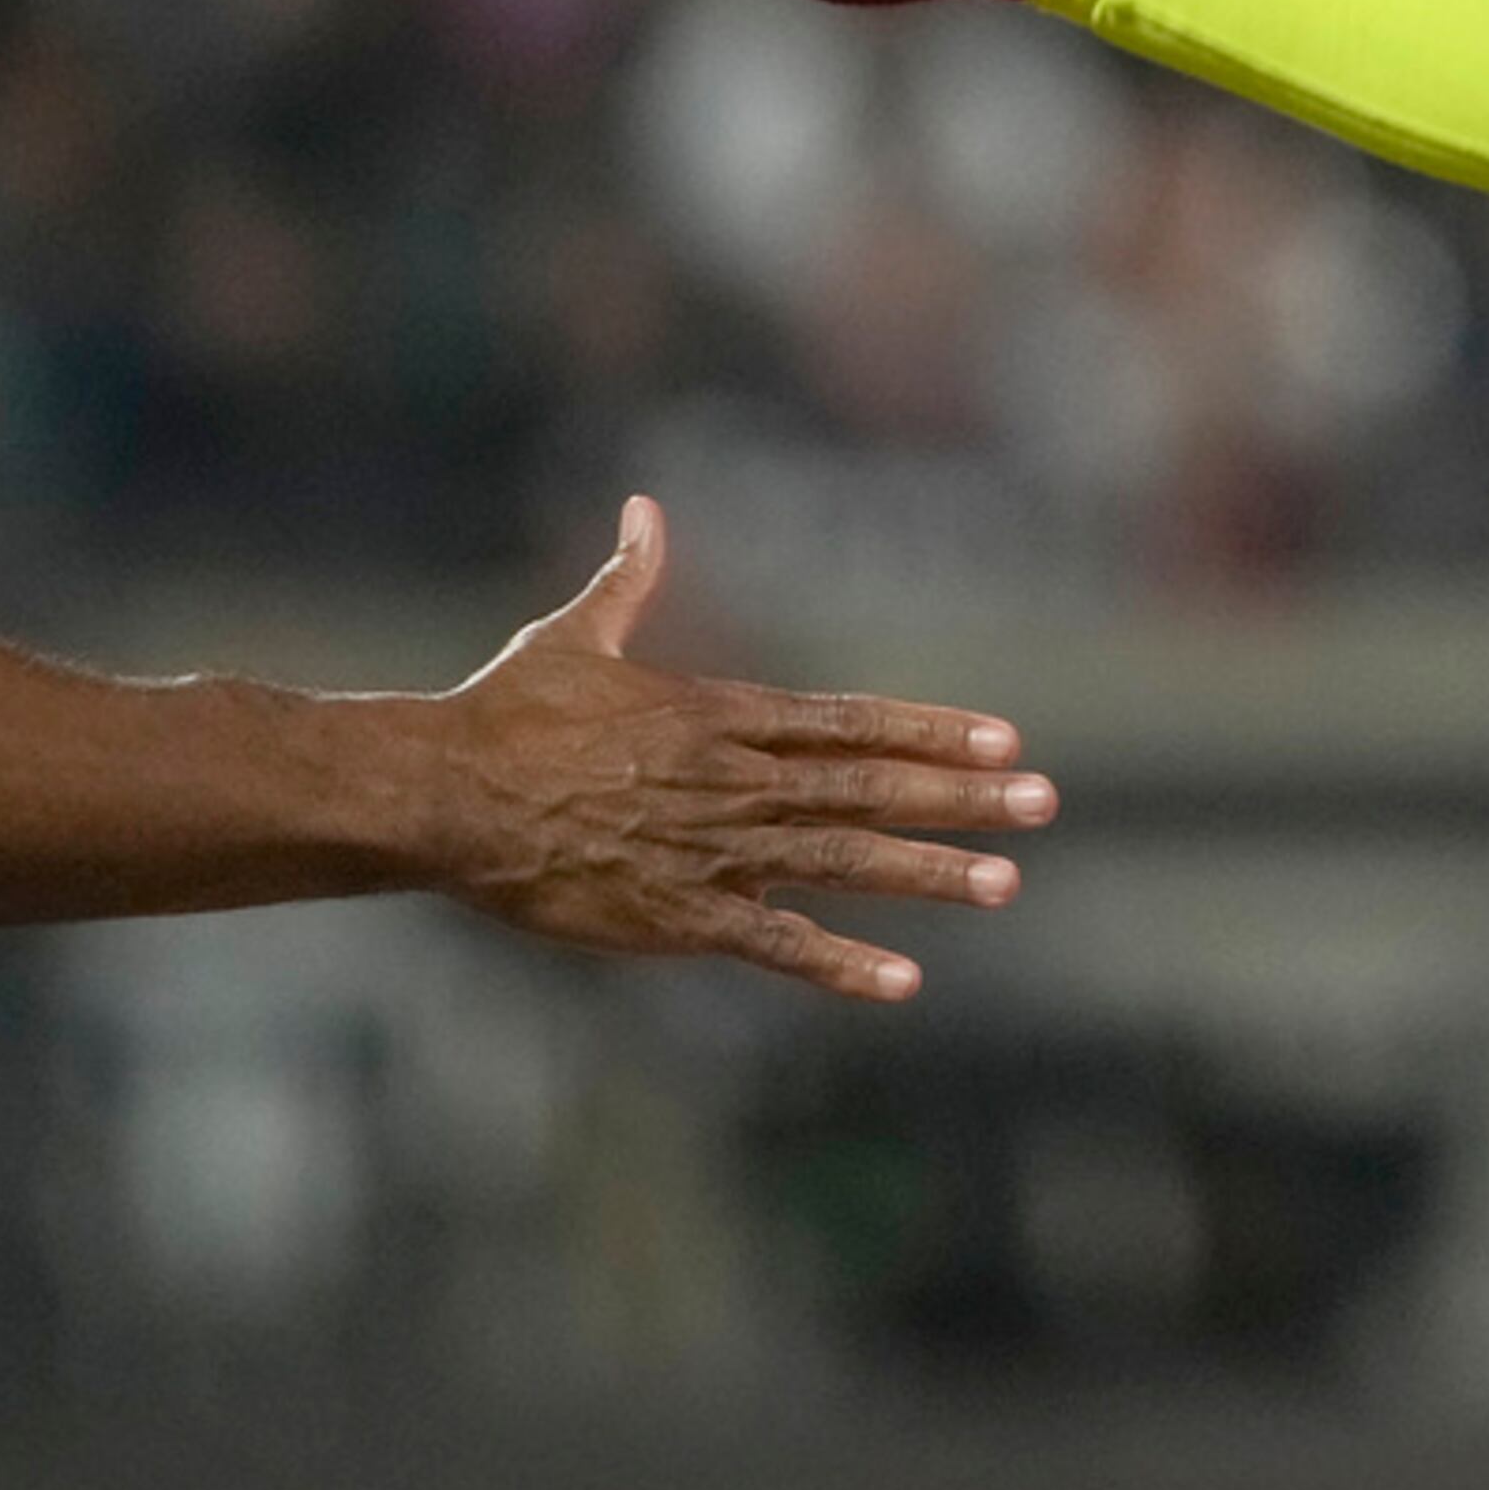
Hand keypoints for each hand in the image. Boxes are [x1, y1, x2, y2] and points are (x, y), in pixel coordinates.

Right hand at [403, 496, 1051, 999]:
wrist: (444, 793)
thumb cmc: (506, 711)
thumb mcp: (578, 634)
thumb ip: (631, 578)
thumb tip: (643, 507)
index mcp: (722, 714)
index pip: (852, 721)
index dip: (932, 730)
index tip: (1005, 738)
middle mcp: (736, 780)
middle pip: (871, 786)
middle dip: (964, 796)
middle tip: (1044, 805)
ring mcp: (714, 849)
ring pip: (843, 860)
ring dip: (928, 873)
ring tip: (1004, 884)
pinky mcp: (678, 914)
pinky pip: (775, 943)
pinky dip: (840, 965)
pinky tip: (903, 982)